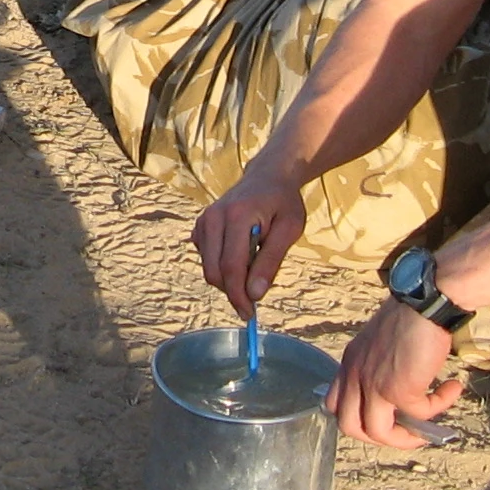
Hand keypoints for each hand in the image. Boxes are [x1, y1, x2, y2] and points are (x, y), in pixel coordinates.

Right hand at [191, 171, 306, 318]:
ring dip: (229, 278)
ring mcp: (203, 221)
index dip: (239, 295)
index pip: (231, 266)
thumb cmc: (283, 202)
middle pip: (213, 271)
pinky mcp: (200, 226)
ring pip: (208, 267)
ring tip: (254, 262)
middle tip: (254, 299)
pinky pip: (206, 258)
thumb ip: (271, 261)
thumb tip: (255, 294)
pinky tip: (241, 252)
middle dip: (232, 291)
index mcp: (236, 216)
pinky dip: (222, 266)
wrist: (268, 176)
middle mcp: (213, 217)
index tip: (249, 314)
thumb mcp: (289, 229)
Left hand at [328, 297, 465, 450]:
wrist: (427, 300)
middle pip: (348, 426)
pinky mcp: (399, 390)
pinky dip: (439, 406)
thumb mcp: (382, 342)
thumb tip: (397, 391)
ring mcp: (374, 384)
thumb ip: (378, 366)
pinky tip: (453, 388)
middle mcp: (355, 375)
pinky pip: (420, 414)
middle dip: (377, 436)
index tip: (384, 415)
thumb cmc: (412, 314)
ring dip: (404, 438)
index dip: (357, 418)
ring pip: (377, 432)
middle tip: (404, 430)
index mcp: (349, 363)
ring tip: (426, 430)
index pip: (334, 404)